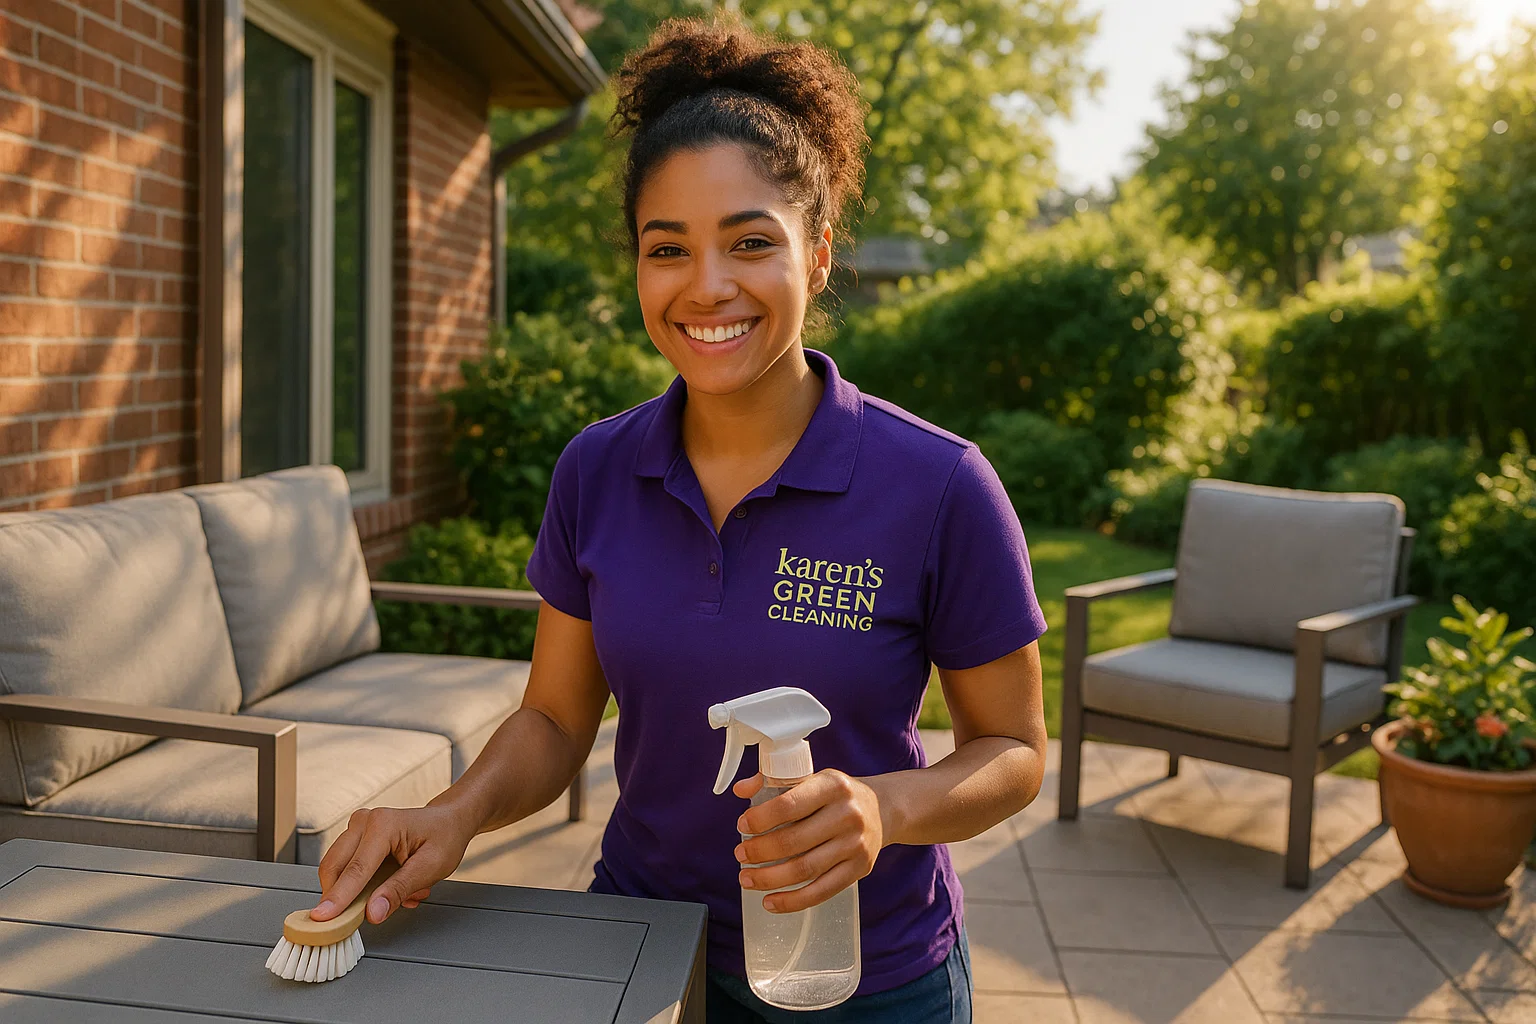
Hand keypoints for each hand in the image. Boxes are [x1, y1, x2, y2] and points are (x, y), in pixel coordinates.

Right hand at [311, 803, 476, 924]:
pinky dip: (357, 885)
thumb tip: (372, 913)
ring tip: (388, 894)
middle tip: (351, 922)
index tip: (321, 918)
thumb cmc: (444, 838)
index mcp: (383, 825)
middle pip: (335, 868)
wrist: (448, 821)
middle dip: (339, 898)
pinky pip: (344, 867)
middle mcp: (363, 821)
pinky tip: (384, 886)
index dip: (338, 898)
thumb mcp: (431, 868)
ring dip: (352, 892)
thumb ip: (399, 890)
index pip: (356, 870)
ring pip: (335, 869)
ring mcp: (356, 827)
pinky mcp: (354, 837)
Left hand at [732, 770, 885, 914]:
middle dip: (759, 851)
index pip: (789, 804)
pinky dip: (793, 901)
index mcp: (832, 786)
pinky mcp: (860, 869)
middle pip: (794, 841)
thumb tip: (740, 789)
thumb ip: (776, 781)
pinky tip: (770, 902)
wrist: (883, 809)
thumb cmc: (837, 795)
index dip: (761, 818)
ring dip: (769, 878)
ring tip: (746, 878)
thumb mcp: (813, 778)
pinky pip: (822, 891)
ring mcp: (855, 844)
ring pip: (805, 869)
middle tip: (740, 854)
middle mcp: (847, 814)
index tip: (742, 825)